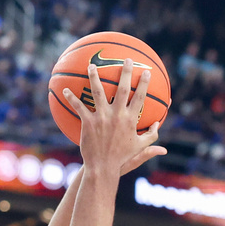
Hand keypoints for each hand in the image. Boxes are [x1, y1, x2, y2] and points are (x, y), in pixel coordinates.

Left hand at [62, 59, 164, 174]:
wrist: (103, 166)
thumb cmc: (122, 157)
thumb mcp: (140, 147)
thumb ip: (152, 135)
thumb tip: (159, 124)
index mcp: (130, 119)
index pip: (139, 97)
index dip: (144, 83)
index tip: (146, 71)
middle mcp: (116, 115)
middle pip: (121, 88)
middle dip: (125, 72)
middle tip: (126, 59)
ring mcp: (101, 117)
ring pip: (97, 92)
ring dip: (94, 77)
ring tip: (91, 66)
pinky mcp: (88, 122)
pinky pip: (79, 106)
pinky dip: (71, 98)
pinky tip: (65, 90)